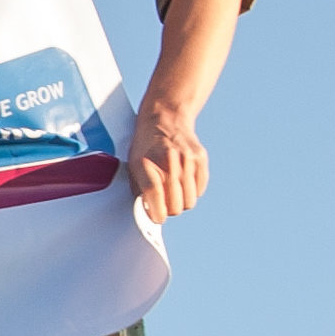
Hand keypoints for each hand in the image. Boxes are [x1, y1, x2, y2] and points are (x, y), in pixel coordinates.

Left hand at [128, 105, 208, 221]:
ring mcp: (187, 160)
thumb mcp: (133, 163)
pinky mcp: (201, 159)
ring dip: (181, 203)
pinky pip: (200, 190)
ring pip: (189, 201)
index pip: (154, 194)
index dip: (157, 212)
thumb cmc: (145, 145)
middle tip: (164, 206)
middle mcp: (168, 161)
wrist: (166, 117)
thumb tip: (149, 212)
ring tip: (173, 194)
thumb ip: (139, 188)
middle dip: (168, 211)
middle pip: (175, 204)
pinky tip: (183, 183)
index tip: (158, 218)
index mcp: (146, 163)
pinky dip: (192, 192)